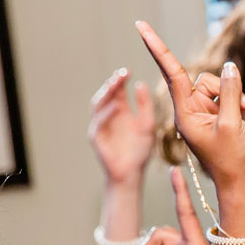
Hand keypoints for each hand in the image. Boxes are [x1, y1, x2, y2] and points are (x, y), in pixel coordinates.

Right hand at [88, 68, 157, 186]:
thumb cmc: (140, 151)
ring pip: (99, 104)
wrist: (131, 173)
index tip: (128, 71)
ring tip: (116, 83)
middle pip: (106, 94)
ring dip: (106, 93)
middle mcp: (108, 115)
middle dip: (113, 83)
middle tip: (122, 73)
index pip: (117, 91)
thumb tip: (141, 84)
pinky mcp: (97, 137)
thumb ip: (145, 106)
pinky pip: (100, 122)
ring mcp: (100, 125)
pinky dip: (107, 113)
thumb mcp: (148, 126)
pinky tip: (117, 106)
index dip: (120, 80)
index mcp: (120, 111)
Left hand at [134, 22, 244, 218]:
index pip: (170, 73)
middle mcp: (190, 112)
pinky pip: (227, 97)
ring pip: (218, 88)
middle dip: (225, 88)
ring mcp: (203, 116)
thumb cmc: (232, 161)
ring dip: (236, 96)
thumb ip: (230, 92)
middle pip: (204, 80)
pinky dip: (240, 103)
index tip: (140, 25)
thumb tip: (228, 67)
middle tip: (241, 109)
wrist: (242, 185)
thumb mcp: (232, 123)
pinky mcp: (216, 119)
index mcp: (184, 115)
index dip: (157, 47)